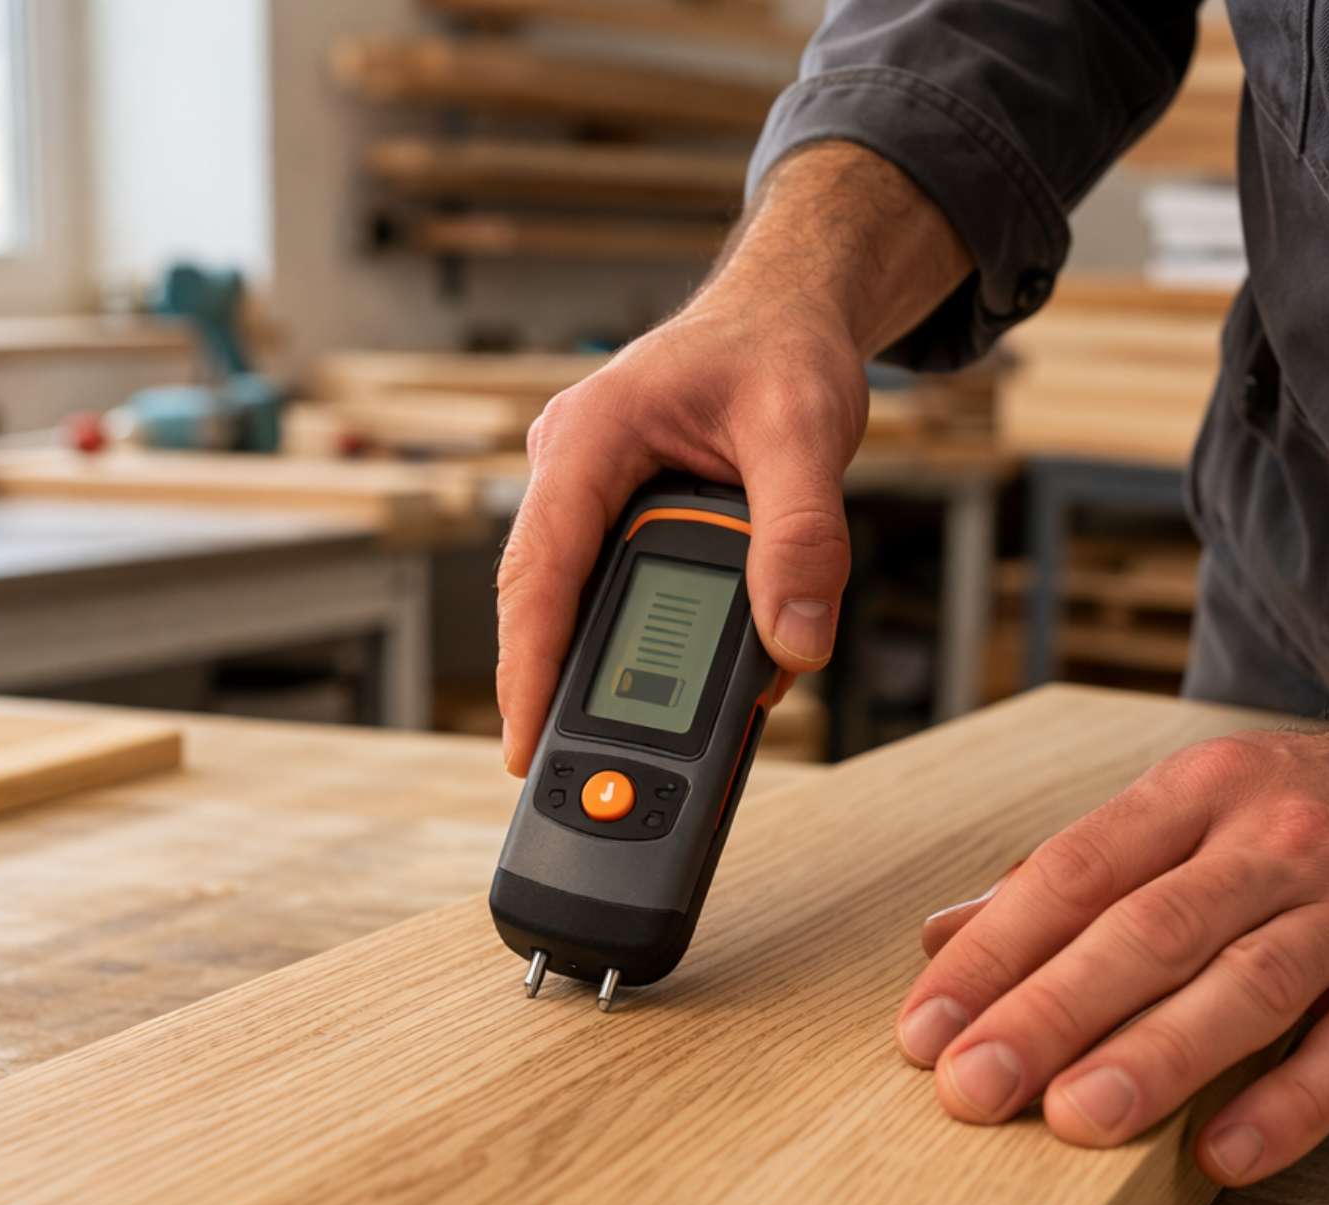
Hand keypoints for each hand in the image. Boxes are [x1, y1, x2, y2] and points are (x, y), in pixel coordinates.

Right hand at [495, 141, 973, 775]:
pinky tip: (703, 672)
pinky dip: (658, 640)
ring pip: (586, 606)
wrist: (787, 313)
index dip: (527, 666)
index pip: (539, 571)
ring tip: (660, 731)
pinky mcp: (622, 521)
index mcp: (589, 437)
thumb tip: (796, 639)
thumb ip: (802, 535)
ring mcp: (591, 499)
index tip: (524, 744)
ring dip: (622, 667)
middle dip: (567, 688)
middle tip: (591, 768)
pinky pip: (624, 593)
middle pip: (550, 605)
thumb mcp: (804, 429)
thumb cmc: (780, 348)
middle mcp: (572, 472)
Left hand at [897, 693, 1328, 1184]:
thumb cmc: (1277, 816)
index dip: (993, 953)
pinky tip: (1220, 1155)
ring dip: (1157, 1057)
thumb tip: (939, 939)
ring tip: (1074, 1119)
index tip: (924, 1028)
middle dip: (1052, 1012)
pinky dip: (1290, 1105)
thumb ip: (1061, 879)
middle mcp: (1273, 844)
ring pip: (1250, 987)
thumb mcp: (1173, 812)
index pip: (1074, 872)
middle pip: (1150, 932)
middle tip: (973, 1087)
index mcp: (1194, 793)